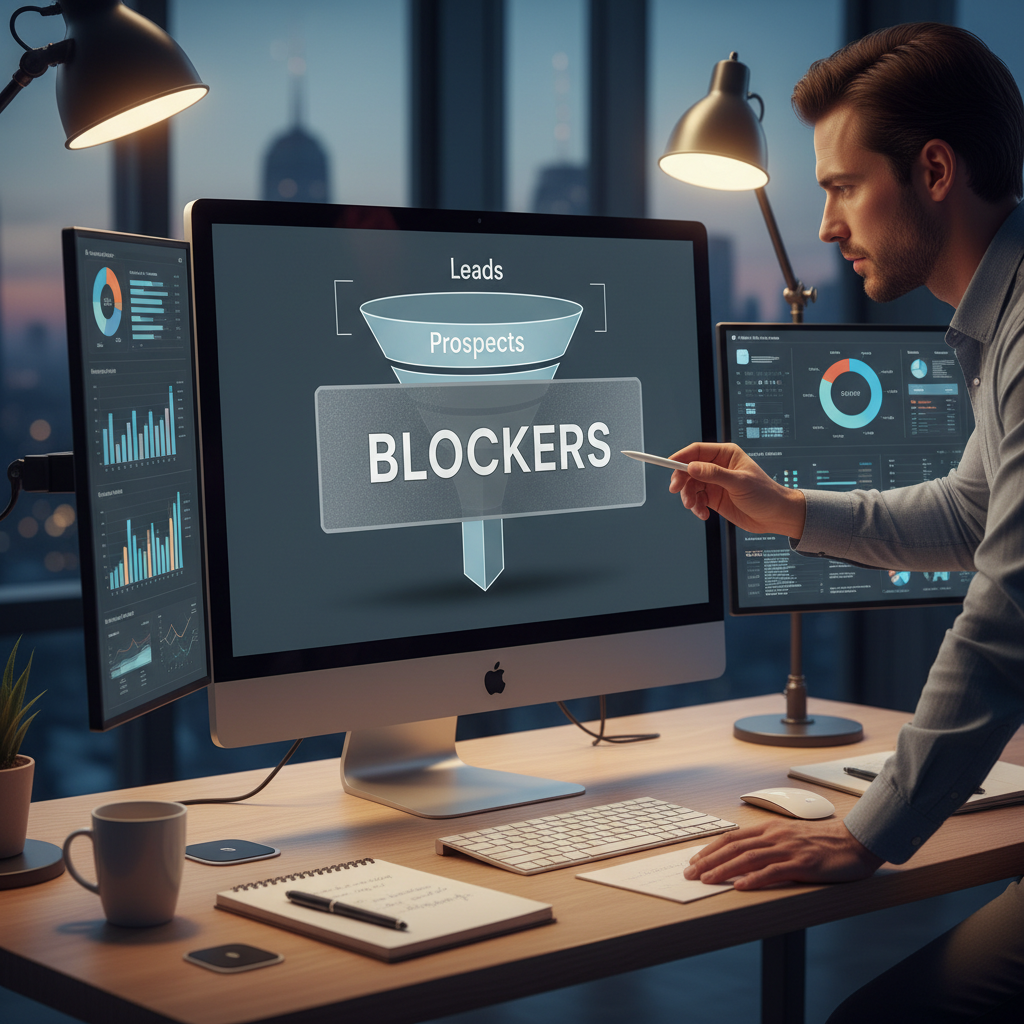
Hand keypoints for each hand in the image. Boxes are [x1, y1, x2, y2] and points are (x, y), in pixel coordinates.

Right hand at [667, 442, 806, 538]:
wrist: (775, 516)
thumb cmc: (765, 494)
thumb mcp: (739, 482)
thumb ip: (714, 474)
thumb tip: (692, 467)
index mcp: (726, 455)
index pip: (697, 451)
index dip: (681, 457)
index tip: (669, 465)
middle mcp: (718, 467)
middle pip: (689, 469)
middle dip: (682, 480)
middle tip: (676, 490)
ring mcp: (715, 483)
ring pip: (691, 486)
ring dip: (688, 497)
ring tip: (694, 507)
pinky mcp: (714, 498)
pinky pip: (697, 500)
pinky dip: (696, 507)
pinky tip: (704, 514)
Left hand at [683, 819, 882, 889]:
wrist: (855, 840)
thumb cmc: (824, 841)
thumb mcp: (791, 837)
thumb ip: (771, 844)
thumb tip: (746, 858)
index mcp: (770, 829)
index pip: (733, 837)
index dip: (711, 848)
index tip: (695, 860)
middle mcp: (775, 836)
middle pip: (734, 847)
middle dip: (709, 860)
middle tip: (690, 874)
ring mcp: (788, 848)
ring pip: (748, 858)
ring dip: (724, 870)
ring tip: (706, 880)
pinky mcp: (803, 863)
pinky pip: (774, 871)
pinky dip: (755, 878)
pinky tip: (741, 886)